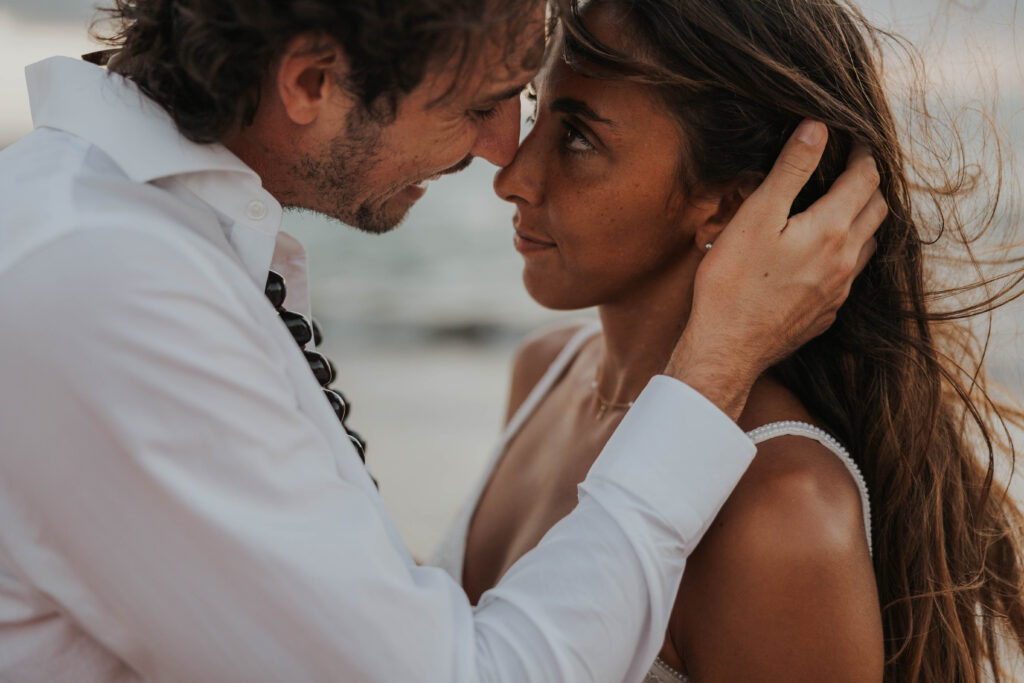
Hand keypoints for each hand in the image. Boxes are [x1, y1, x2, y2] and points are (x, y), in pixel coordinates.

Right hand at [665, 120, 885, 418]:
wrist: (727, 348)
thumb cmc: (733, 282)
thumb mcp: (757, 216)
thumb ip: (790, 170)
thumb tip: (817, 128)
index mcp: (831, 229)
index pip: (865, 178)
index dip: (863, 153)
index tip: (853, 139)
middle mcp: (845, 260)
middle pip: (877, 209)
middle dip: (868, 183)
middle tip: (850, 168)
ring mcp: (839, 290)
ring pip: (868, 244)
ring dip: (861, 219)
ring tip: (839, 207)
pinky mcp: (826, 313)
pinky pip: (850, 276)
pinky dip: (846, 254)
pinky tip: (822, 255)